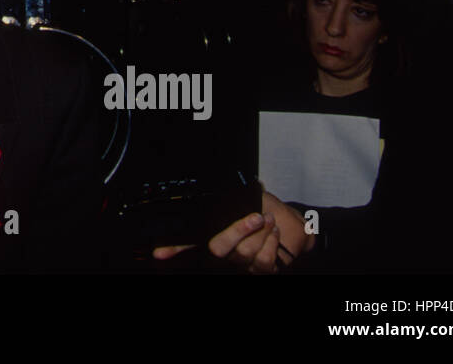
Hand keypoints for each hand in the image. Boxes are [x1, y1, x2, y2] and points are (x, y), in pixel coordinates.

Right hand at [153, 191, 313, 271]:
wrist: (294, 227)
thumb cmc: (267, 212)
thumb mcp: (248, 197)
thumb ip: (233, 195)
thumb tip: (225, 183)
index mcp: (215, 233)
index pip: (188, 244)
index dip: (172, 249)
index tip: (158, 252)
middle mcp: (224, 252)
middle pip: (218, 249)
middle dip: (237, 232)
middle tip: (255, 217)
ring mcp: (241, 263)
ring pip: (243, 254)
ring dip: (261, 234)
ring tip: (269, 219)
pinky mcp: (261, 270)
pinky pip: (263, 262)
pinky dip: (272, 244)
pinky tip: (274, 232)